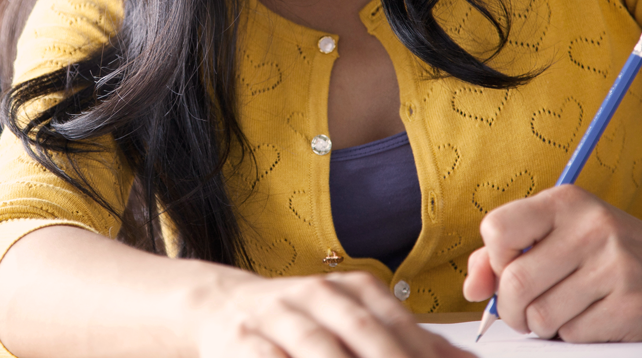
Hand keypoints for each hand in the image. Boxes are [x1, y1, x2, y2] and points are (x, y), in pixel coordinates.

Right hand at [194, 272, 470, 357]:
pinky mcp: (242, 340)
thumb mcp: (355, 320)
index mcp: (353, 290)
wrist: (218, 305)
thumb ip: (409, 341)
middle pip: (363, 331)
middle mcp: (316, 294)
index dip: (423, 354)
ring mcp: (277, 315)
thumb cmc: (299, 320)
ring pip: (318, 346)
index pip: (399, 324)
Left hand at [463, 184, 641, 341]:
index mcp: (566, 203)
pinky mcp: (635, 305)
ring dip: (540, 325)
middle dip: (509, 308)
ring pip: (541, 314)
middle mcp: (593, 229)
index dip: (493, 260)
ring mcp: (618, 267)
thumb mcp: (554, 234)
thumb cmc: (600, 250)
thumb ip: (501, 255)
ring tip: (559, 312)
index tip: (508, 269)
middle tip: (521, 311)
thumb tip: (473, 289)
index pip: (497, 229)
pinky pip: (574, 334)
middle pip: (516, 282)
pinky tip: (589, 318)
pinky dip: (571, 334)